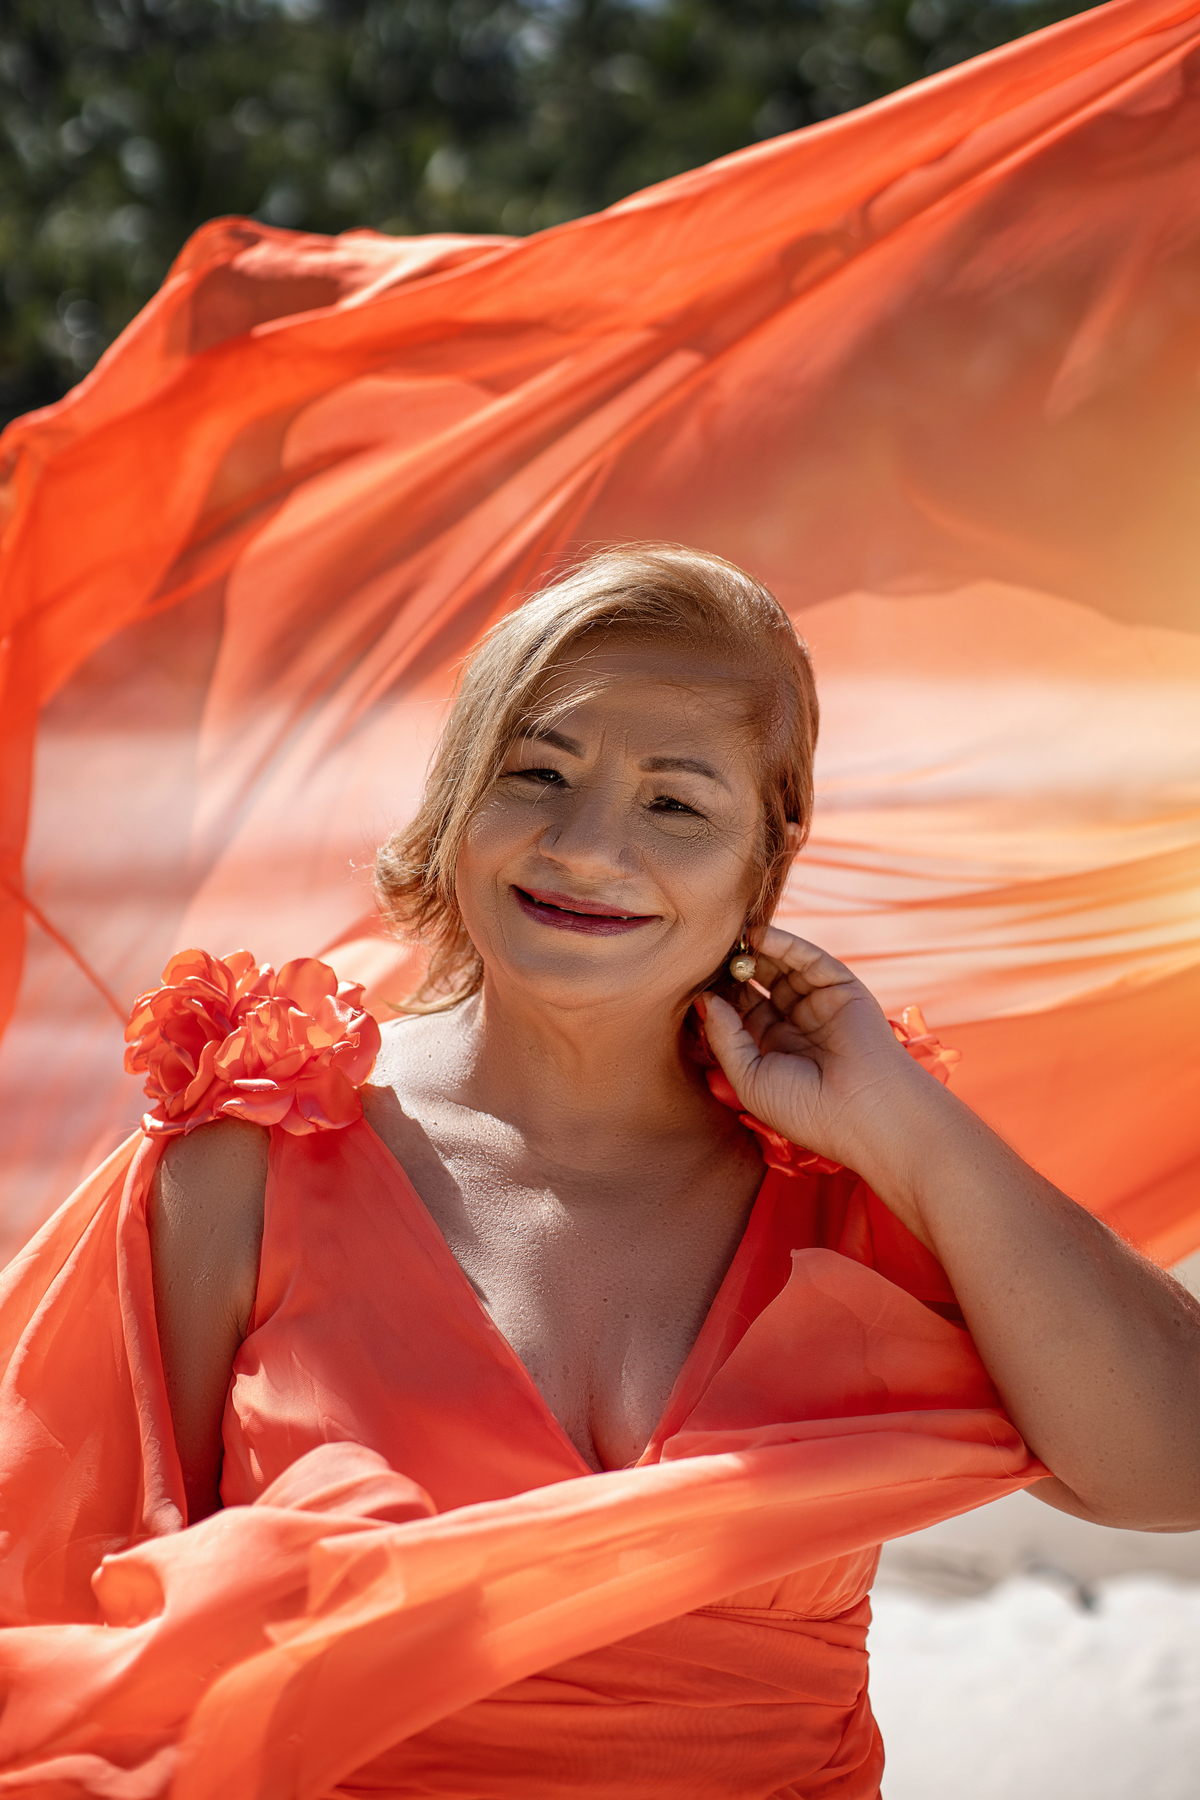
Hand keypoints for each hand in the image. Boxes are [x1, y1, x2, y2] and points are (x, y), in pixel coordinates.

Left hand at [700, 926, 949, 1196]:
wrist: (867, 1113)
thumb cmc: (806, 1109)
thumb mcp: (749, 1077)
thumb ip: (725, 1036)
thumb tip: (704, 999)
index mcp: (774, 1052)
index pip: (740, 1013)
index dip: (718, 995)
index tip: (691, 978)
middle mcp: (796, 1026)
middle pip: (758, 986)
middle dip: (733, 969)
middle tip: (706, 950)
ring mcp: (819, 1005)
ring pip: (782, 968)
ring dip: (755, 952)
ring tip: (728, 938)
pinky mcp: (842, 988)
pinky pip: (809, 960)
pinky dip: (785, 944)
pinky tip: (758, 936)